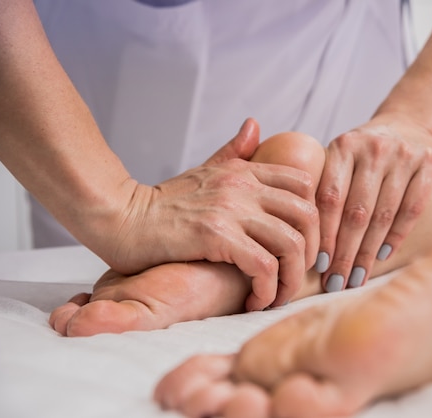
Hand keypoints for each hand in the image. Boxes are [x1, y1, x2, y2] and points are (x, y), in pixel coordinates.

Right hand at [107, 119, 318, 310]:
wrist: (118, 216)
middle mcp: (243, 185)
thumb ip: (233, 152)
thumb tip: (255, 125)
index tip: (302, 247)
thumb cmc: (161, 202)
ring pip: (291, 244)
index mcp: (244, 170)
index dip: (314, 218)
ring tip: (276, 297)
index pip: (304, 183)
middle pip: (308, 215)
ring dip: (292, 279)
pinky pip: (263, 266)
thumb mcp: (202, 170)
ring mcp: (230, 209)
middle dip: (311, 252)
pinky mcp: (216, 236)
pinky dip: (267, 290)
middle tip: (296, 276)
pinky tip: (254, 301)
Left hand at [316, 115, 431, 291]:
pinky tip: (382, 257)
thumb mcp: (341, 156)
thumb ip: (324, 186)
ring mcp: (405, 155)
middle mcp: (375, 148)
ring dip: (368, 253)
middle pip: (357, 211)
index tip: (318, 265)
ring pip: (384, 215)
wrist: (410, 124)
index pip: (330, 197)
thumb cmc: (366, 153)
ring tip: (356, 278)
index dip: (324, 234)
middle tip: (335, 283)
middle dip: (345, 253)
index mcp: (345, 146)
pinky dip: (396, 236)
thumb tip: (300, 239)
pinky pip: (412, 209)